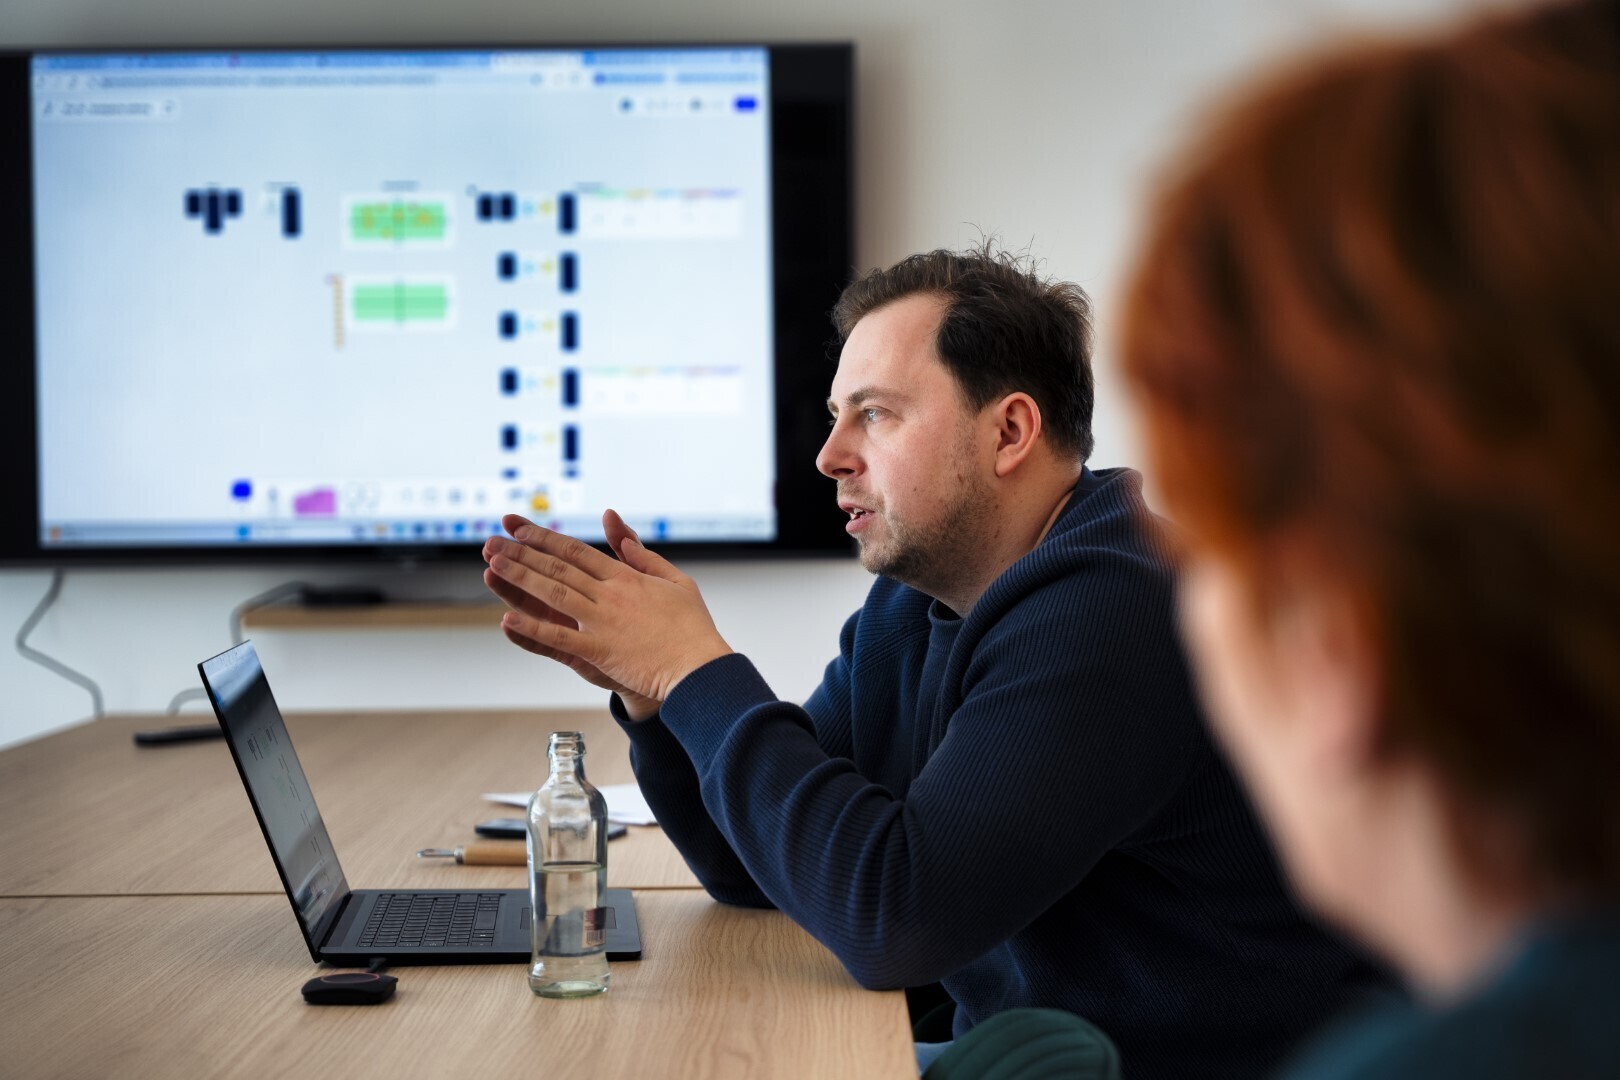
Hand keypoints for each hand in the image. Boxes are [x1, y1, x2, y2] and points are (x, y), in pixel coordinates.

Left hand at [482, 510, 732, 713]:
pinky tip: (508, 621)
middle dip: (521, 553)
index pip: (577, 551)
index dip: (544, 539)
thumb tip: (614, 523)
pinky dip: (532, 630)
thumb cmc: (691, 628)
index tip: (519, 529)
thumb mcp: (673, 580)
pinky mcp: (599, 651)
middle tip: (492, 542)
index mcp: (626, 577)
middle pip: (558, 567)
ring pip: (553, 594)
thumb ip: (640, 554)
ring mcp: (602, 622)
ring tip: (492, 566)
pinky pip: (559, 639)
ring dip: (520, 579)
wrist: (700, 669)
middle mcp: (610, 594)